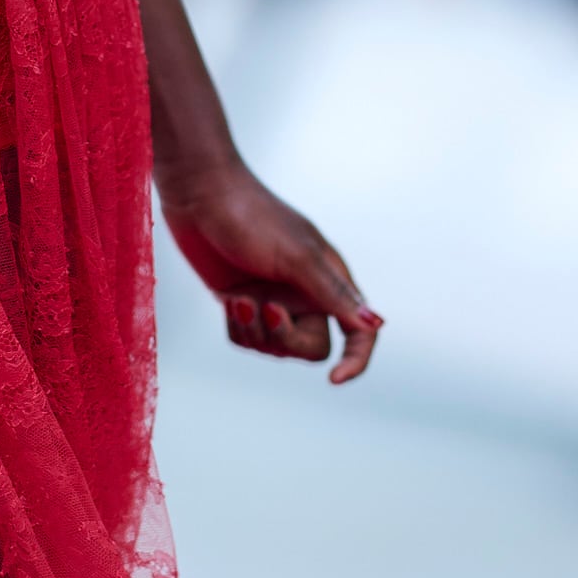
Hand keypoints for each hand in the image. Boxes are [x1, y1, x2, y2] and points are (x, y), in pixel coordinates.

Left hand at [159, 155, 382, 381]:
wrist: (200, 196)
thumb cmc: (253, 217)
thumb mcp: (297, 257)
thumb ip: (334, 294)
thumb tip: (376, 325)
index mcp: (331, 281)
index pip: (358, 333)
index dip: (355, 361)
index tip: (334, 380)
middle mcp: (306, 295)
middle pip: (311, 350)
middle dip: (285, 337)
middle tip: (266, 308)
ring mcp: (273, 301)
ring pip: (274, 348)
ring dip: (255, 329)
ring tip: (239, 298)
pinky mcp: (243, 305)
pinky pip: (247, 340)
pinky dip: (236, 326)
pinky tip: (228, 299)